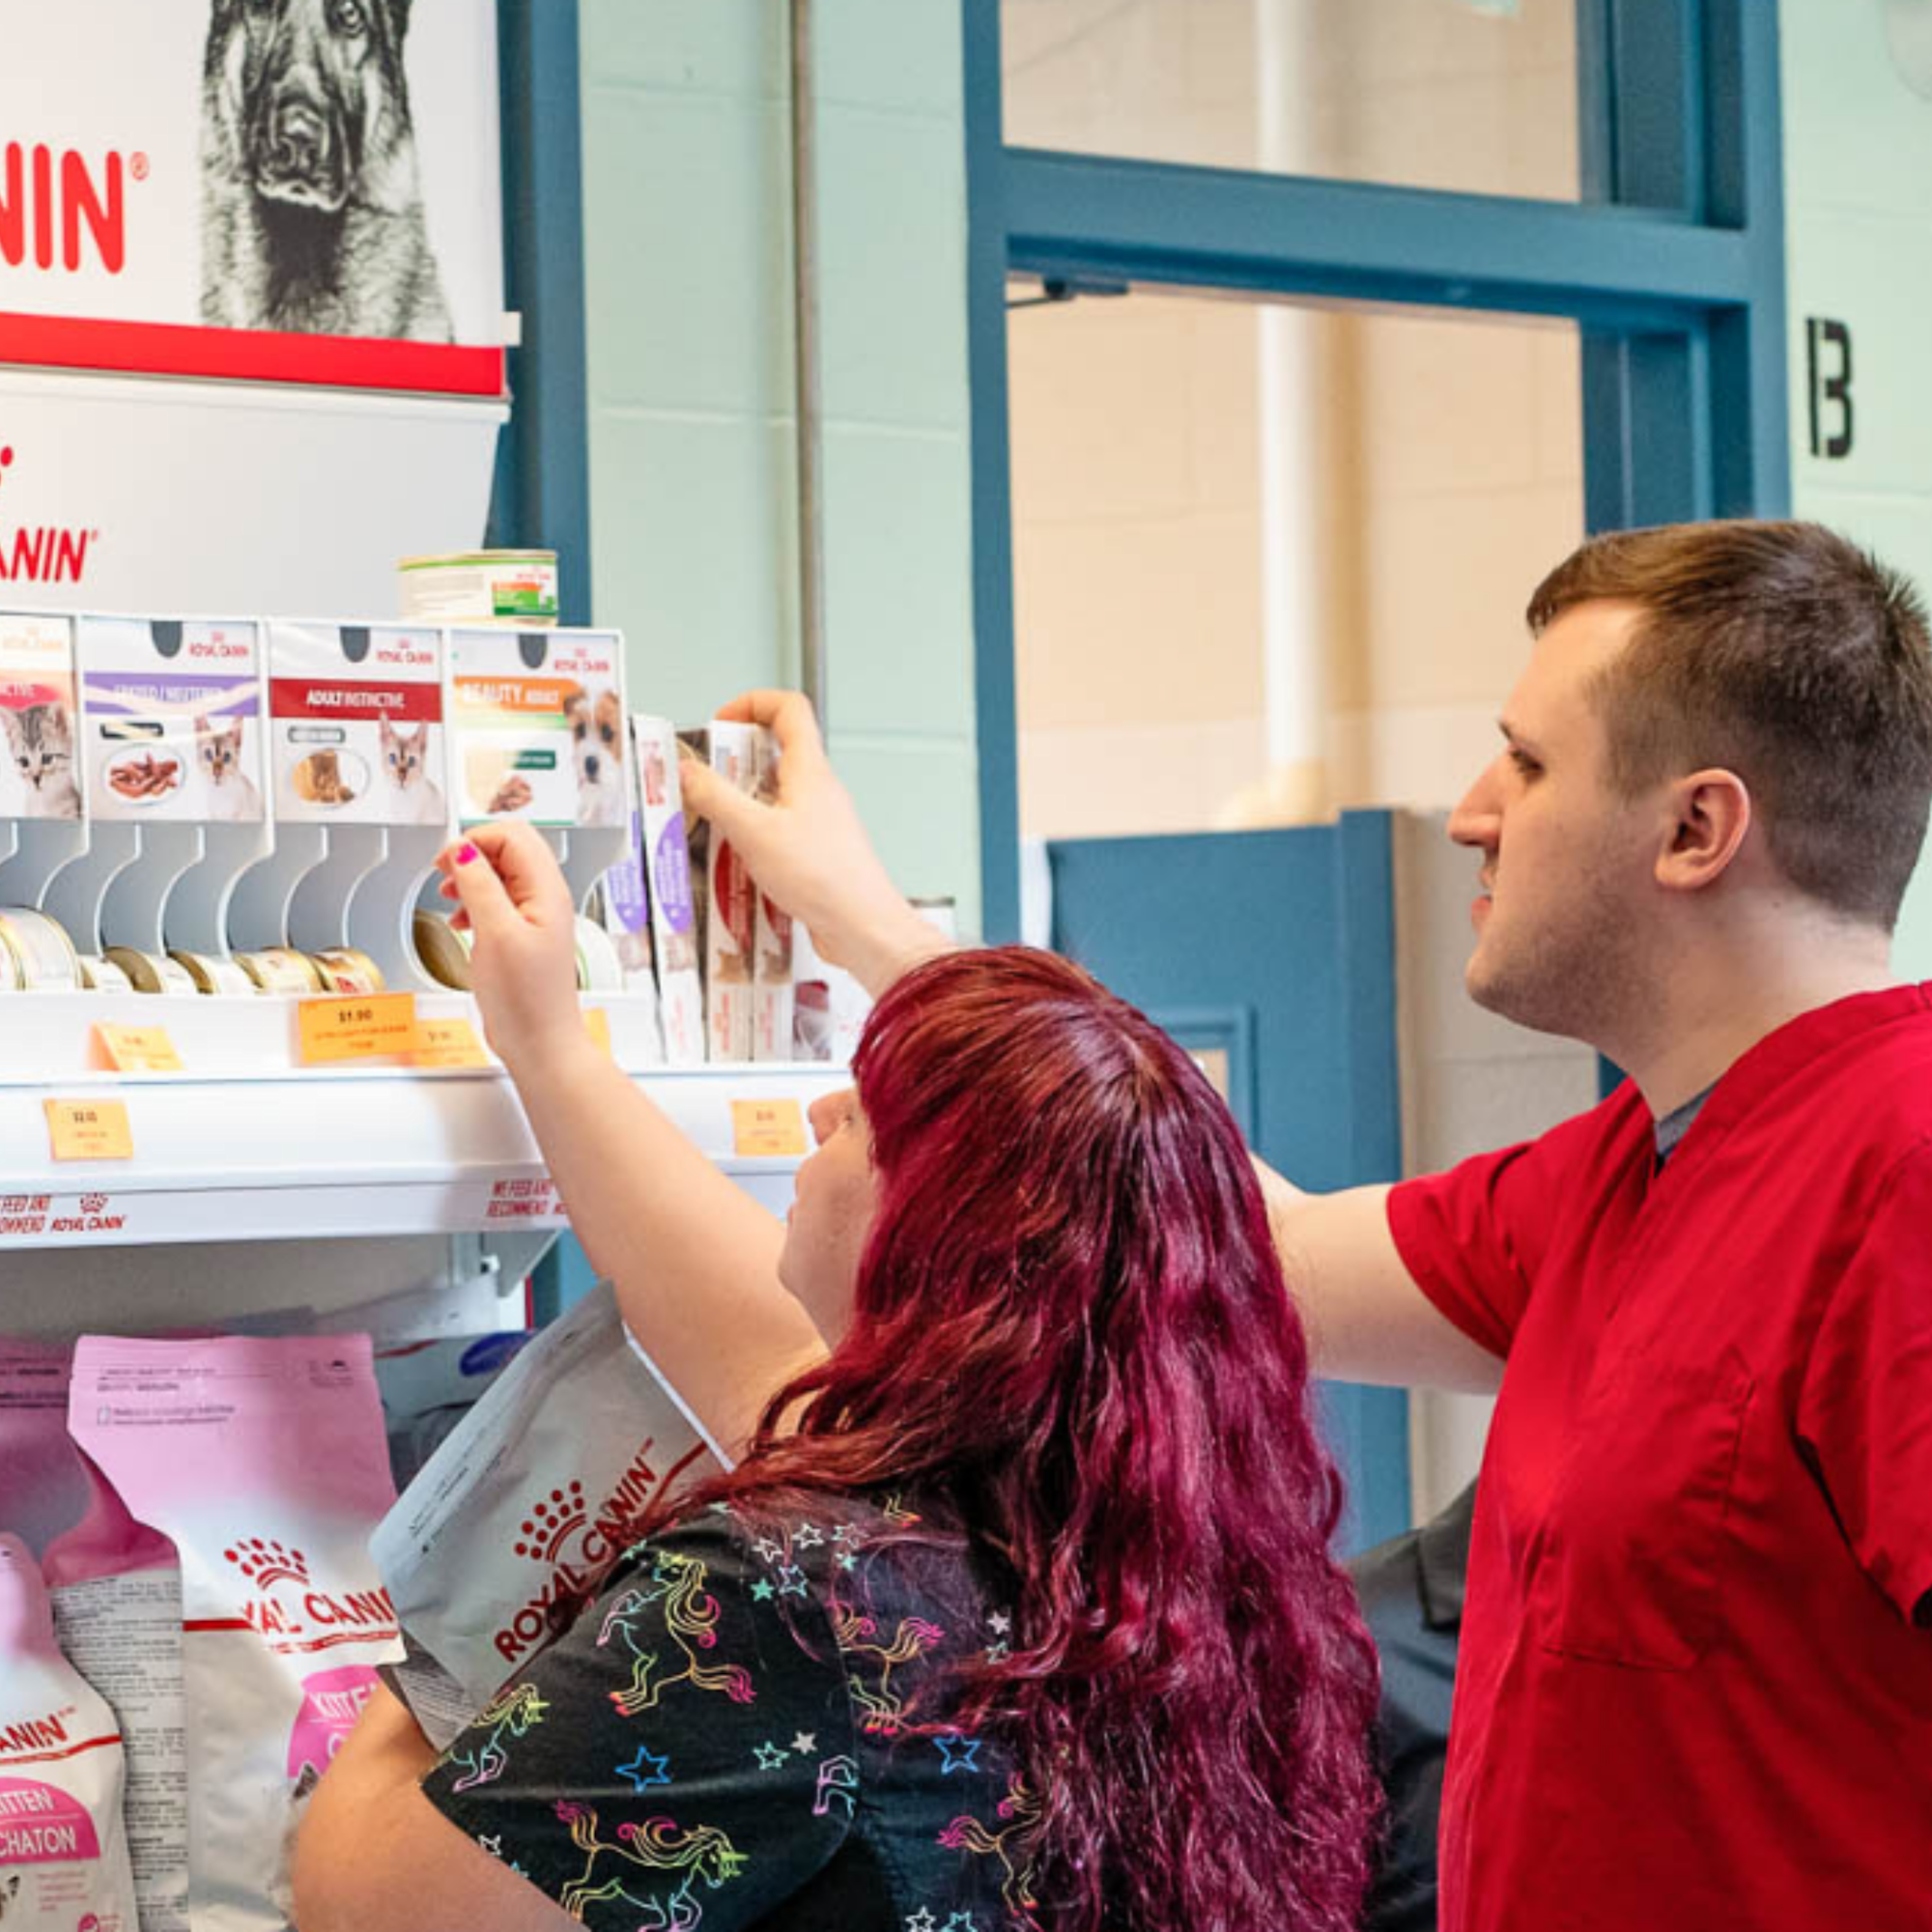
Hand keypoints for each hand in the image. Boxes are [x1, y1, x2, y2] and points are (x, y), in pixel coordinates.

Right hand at [434, 822, 583, 1071]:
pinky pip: (498, 902)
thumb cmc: (526, 999)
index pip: (513, 836)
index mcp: (546, 890)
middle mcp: (546, 899)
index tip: (446, 861)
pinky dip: (475, 902)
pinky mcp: (523, 936)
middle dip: (472, 854)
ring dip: (471, 878)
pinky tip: (461, 920)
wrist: (539, 1043)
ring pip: (501, 875)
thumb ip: (480, 886)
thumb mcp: (495, 933)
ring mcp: (535, 917)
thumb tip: (463, 850)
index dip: (475, 840)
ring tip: (449, 897)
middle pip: (508, 850)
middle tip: (444, 873)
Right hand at [680, 691, 950, 996]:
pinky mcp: (813, 853)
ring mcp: (817, 822)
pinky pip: (776, 831)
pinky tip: (733, 862)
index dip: (752, 703)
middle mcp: (817, 791)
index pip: (789, 709)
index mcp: (809, 771)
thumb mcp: (755, 832)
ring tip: (712, 826)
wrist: (863, 928)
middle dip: (733, 764)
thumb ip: (716, 797)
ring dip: (738, 805)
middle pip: (773, 753)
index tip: (721, 722)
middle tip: (705, 783)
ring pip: (771, 796)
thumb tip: (688, 771)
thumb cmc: (826, 879)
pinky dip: (750, 838)